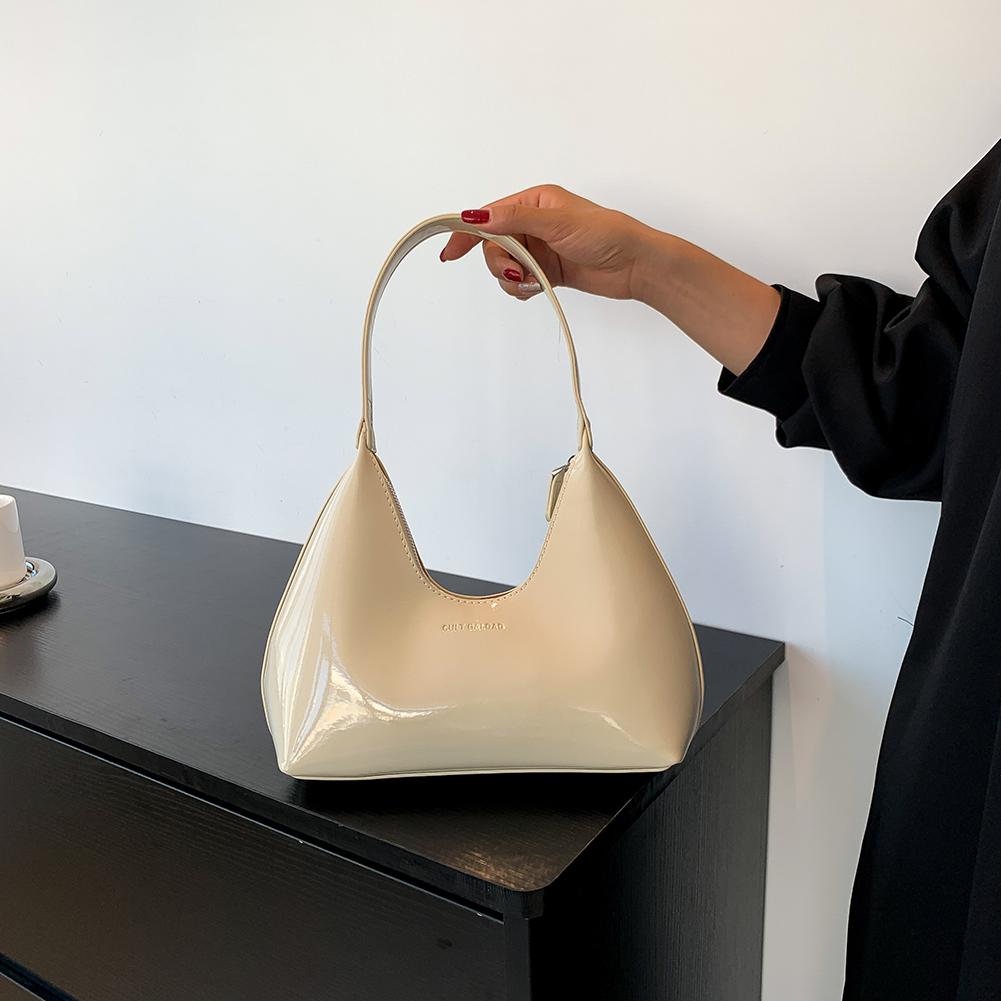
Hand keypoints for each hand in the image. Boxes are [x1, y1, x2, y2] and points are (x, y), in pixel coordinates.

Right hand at [439, 183, 779, 375]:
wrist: (635, 266)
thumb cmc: (606, 235)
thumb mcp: (556, 223)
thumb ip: (514, 220)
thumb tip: (476, 216)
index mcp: (532, 202)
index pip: (487, 216)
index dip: (465, 233)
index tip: (448, 254)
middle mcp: (531, 223)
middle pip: (491, 246)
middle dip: (499, 263)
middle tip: (518, 274)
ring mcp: (538, 249)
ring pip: (503, 267)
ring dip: (511, 279)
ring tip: (533, 284)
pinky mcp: (545, 271)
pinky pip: (518, 283)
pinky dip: (521, 290)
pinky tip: (536, 290)